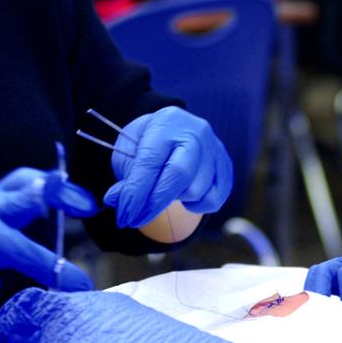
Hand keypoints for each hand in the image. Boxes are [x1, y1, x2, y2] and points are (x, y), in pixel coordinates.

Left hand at [102, 106, 232, 228]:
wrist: (174, 131)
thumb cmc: (148, 143)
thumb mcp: (128, 152)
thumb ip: (126, 177)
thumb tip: (115, 201)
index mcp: (166, 123)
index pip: (150, 162)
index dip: (136, 194)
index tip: (124, 217)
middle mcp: (195, 133)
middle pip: (179, 175)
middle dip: (155, 203)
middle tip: (136, 219)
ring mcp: (214, 149)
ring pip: (196, 191)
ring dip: (175, 199)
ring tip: (164, 189)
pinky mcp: (225, 167)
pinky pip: (214, 199)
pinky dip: (197, 205)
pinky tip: (185, 196)